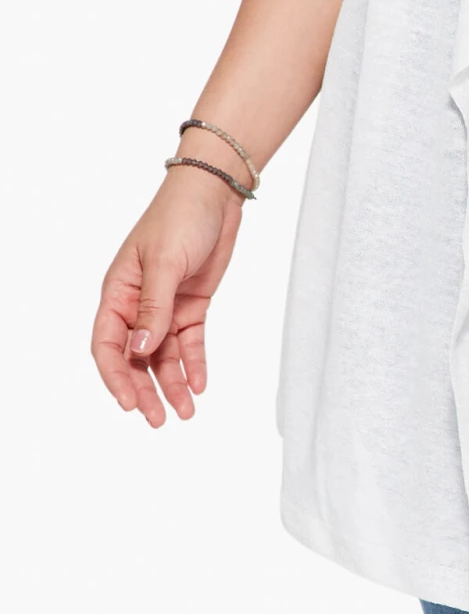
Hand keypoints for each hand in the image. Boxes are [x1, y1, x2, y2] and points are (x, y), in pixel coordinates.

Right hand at [91, 170, 244, 426]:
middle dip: (145, 390)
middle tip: (159, 419)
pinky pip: (189, 342)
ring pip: (163, 355)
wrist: (216, 193)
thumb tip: (141, 350)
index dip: (116, 376)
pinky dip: (193, 364)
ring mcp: (166, 305)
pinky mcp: (192, 303)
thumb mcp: (165, 262)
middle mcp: (138, 304)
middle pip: (136, 357)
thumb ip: (154, 308)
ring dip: (172, 383)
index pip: (108, 344)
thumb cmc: (180, 217)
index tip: (129, 402)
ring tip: (184, 412)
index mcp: (119, 292)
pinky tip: (199, 384)